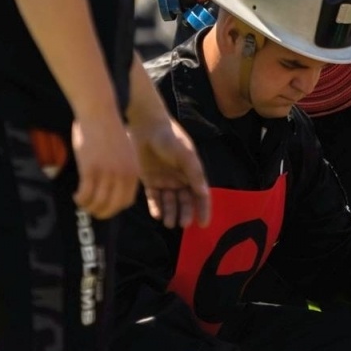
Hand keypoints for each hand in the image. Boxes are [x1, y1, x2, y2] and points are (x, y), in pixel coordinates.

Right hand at [70, 113, 140, 219]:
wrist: (99, 112)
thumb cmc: (108, 130)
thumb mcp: (124, 152)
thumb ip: (122, 170)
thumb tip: (113, 190)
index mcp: (133, 171)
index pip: (126, 202)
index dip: (114, 208)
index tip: (104, 206)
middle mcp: (122, 175)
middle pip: (112, 206)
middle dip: (100, 212)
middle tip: (91, 209)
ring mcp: (107, 173)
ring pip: (97, 203)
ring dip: (88, 206)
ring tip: (81, 201)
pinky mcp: (91, 169)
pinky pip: (85, 194)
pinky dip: (80, 199)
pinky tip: (76, 195)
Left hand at [131, 114, 211, 228]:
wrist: (146, 126)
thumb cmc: (170, 138)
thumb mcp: (186, 155)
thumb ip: (195, 175)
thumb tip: (204, 194)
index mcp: (191, 172)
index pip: (200, 195)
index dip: (203, 209)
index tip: (203, 224)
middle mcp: (179, 178)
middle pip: (184, 201)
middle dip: (185, 213)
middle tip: (182, 224)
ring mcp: (164, 180)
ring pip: (169, 202)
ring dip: (170, 213)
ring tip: (169, 223)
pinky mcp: (149, 180)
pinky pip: (154, 198)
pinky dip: (156, 207)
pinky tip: (157, 215)